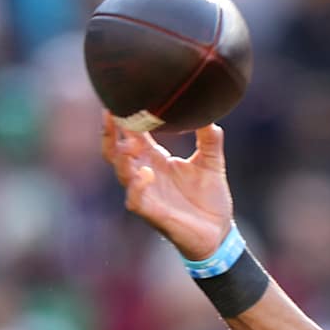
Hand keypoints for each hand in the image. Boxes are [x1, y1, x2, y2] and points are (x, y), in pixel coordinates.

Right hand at [101, 113, 232, 259]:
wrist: (219, 232)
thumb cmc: (209, 198)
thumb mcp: (212, 164)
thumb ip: (209, 140)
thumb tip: (211, 115)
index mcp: (155, 158)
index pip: (132, 134)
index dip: (124, 117)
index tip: (122, 96)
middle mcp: (144, 173)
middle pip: (115, 150)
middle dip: (110, 133)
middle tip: (112, 113)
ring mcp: (145, 193)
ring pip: (121, 172)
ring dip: (121, 157)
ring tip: (129, 144)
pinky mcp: (151, 213)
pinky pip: (134, 199)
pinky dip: (137, 186)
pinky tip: (146, 173)